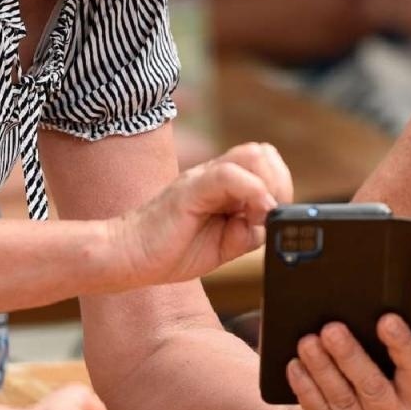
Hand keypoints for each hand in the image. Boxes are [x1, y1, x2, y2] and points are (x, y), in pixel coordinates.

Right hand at [114, 142, 292, 285]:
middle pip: (264, 153)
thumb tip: (271, 219)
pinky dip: (252, 192)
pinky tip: (248, 218)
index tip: (272, 218)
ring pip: (253, 155)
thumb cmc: (171, 250)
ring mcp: (201, 178)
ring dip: (268, 186)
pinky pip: (229, 175)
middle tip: (267, 216)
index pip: (266, 163)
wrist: (129, 255)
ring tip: (256, 217)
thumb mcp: (223, 245)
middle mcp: (214, 175)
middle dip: (280, 184)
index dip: (281, 188)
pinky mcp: (190, 188)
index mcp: (223, 185)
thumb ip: (248, 232)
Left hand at [279, 313, 410, 409]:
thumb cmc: (357, 388)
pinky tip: (296, 367)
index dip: (403, 346)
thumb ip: (379, 353)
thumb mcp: (379, 374)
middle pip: (374, 389)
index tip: (387, 320)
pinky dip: (306, 388)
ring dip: (322, 368)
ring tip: (308, 342)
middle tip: (332, 329)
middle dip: (351, 356)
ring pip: (342, 400)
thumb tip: (361, 314)